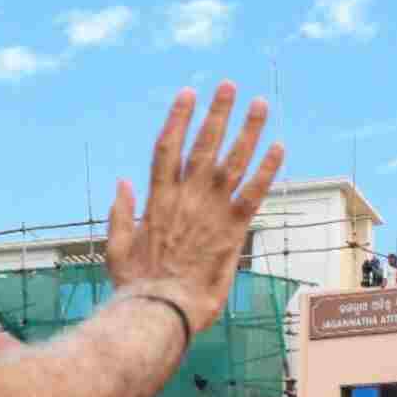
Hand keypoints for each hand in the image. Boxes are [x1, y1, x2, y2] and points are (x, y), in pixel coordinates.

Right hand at [106, 83, 284, 332]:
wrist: (161, 311)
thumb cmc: (137, 285)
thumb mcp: (117, 246)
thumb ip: (120, 213)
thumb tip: (121, 183)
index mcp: (157, 200)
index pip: (167, 148)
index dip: (178, 118)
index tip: (187, 94)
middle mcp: (185, 198)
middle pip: (204, 145)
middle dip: (217, 113)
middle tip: (230, 85)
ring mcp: (210, 212)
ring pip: (232, 161)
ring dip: (248, 131)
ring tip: (260, 104)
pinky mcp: (232, 230)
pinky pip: (253, 193)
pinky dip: (267, 170)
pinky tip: (279, 148)